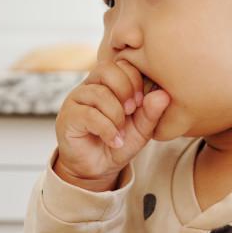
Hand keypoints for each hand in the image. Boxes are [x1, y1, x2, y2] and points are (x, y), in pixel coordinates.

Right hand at [54, 59, 169, 191]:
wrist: (97, 168)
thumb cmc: (118, 143)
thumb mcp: (141, 129)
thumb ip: (152, 112)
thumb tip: (163, 95)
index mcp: (108, 83)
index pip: (121, 63)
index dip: (134, 79)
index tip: (141, 102)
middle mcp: (90, 86)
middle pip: (106, 69)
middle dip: (125, 90)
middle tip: (132, 111)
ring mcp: (76, 100)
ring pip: (99, 94)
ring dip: (116, 116)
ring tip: (121, 133)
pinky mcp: (68, 117)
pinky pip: (89, 114)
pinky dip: (107, 129)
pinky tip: (114, 141)